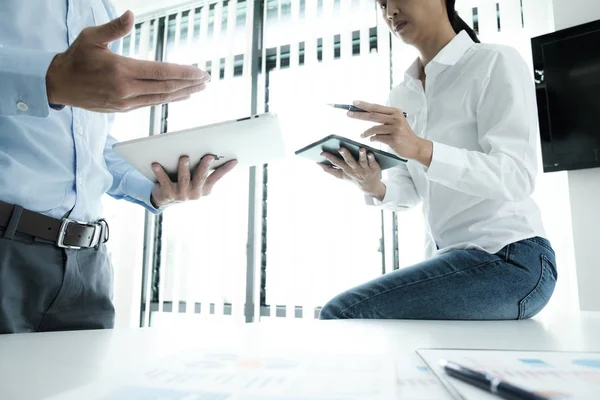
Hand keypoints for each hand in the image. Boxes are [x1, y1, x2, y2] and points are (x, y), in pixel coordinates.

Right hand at [46, 10, 209, 112]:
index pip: (161, 72)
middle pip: (166, 87)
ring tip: (199, 89)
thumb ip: (115, 28)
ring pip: (161, 98)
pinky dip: (168, 99)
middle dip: (189, 84)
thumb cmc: (76, 58)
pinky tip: (179, 96)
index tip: (200, 72)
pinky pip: (151, 104)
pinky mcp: (124, 109)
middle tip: (207, 80)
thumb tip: (131, 14)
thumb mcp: (92, 37)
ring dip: (182, 94)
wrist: (59, 84)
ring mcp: (126, 101)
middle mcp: (126, 89)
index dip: (183, 73)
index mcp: (121, 70)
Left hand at [150, 155, 237, 208]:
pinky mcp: (168, 194)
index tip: (234, 160)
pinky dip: (159, 172)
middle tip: (208, 156)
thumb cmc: (183, 183)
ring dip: (184, 168)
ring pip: (184, 179)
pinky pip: (164, 180)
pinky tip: (155, 164)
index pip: (217, 176)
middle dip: (205, 166)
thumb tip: (209, 152)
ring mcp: (182, 195)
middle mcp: (195, 193)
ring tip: (184, 158)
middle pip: (201, 177)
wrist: (165, 198)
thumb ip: (202, 169)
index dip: (226, 169)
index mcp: (205, 188)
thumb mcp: (196, 178)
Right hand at [319, 148, 386, 200]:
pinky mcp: (374, 167)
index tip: (322, 153)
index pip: (336, 163)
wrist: (369, 187)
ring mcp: (365, 169)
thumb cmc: (354, 178)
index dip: (329, 158)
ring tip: (361, 149)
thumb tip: (318, 163)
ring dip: (361, 155)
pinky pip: (373, 162)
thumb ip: (330, 170)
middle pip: (349, 161)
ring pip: (363, 161)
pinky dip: (372, 158)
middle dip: (345, 155)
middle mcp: (355, 169)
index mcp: (346, 170)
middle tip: (340, 149)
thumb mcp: (341, 176)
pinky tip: (370, 153)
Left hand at [348, 101, 432, 166]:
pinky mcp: (394, 139)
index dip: (365, 105)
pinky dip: (373, 139)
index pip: (376, 107)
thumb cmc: (403, 135)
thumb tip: (366, 114)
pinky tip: (372, 139)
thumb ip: (384, 118)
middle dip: (359, 115)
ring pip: (374, 129)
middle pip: (373, 115)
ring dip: (366, 132)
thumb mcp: (396, 122)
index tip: (354, 102)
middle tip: (348, 114)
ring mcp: (395, 128)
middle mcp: (396, 118)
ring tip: (362, 135)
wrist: (415, 146)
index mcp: (395, 112)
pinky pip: (378, 138)